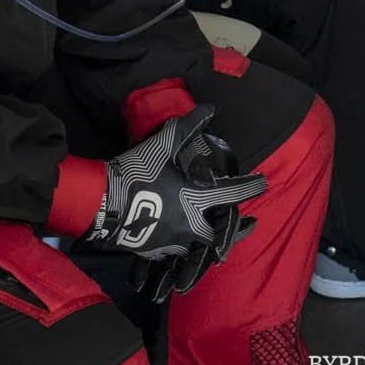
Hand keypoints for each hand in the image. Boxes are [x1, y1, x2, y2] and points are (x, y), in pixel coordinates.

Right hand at [85, 107, 265, 298]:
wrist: (100, 203)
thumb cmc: (136, 171)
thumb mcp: (163, 144)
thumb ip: (188, 126)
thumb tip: (210, 109)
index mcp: (196, 200)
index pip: (232, 193)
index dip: (250, 185)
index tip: (263, 182)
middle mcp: (189, 226)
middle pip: (222, 234)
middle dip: (238, 229)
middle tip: (250, 224)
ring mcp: (172, 243)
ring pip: (200, 248)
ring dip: (212, 241)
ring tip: (219, 238)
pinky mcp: (154, 252)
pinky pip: (176, 255)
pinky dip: (185, 250)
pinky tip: (186, 246)